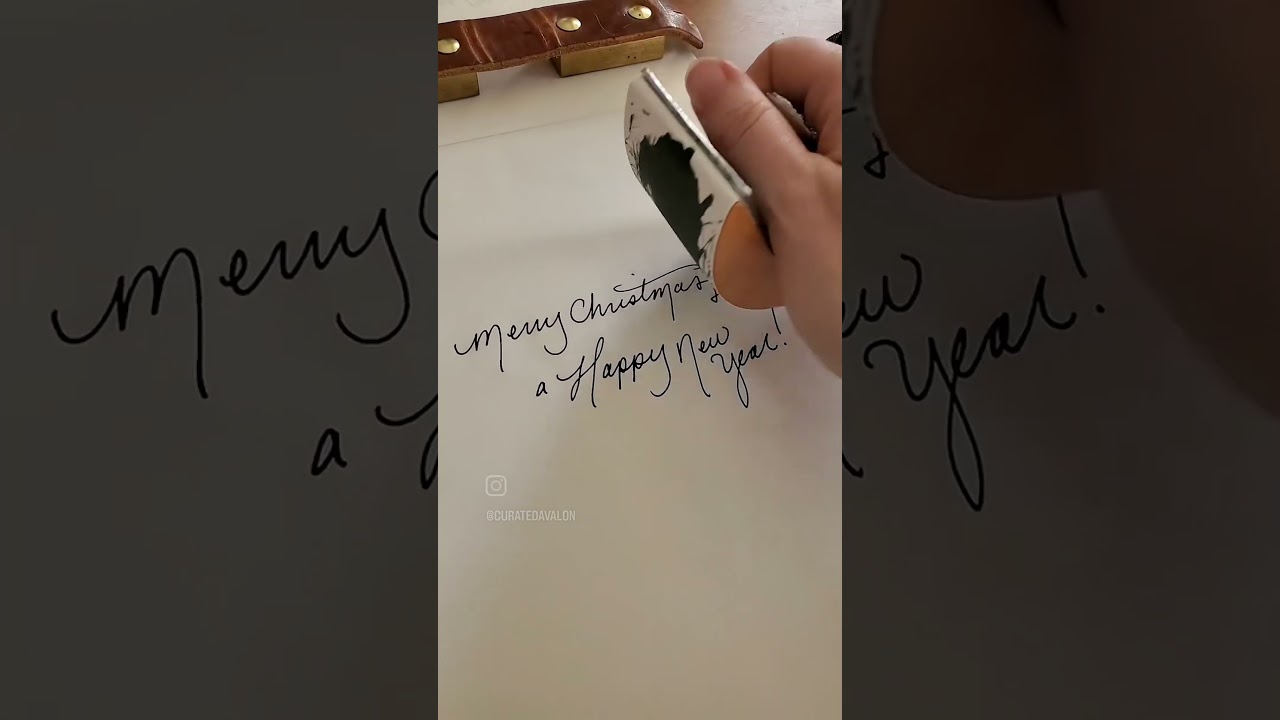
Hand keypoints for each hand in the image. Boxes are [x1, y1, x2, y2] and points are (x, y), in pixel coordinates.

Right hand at [685, 37, 841, 377]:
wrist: (918, 368)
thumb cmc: (859, 282)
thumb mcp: (793, 201)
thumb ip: (748, 131)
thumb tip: (706, 73)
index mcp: (862, 107)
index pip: (783, 62)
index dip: (743, 104)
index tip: (730, 161)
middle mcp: (872, 133)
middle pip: (783, 118)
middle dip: (751, 171)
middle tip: (752, 226)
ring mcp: (870, 181)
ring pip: (788, 171)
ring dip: (764, 214)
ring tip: (773, 265)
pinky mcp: (866, 224)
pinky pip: (808, 211)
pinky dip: (788, 240)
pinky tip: (791, 278)